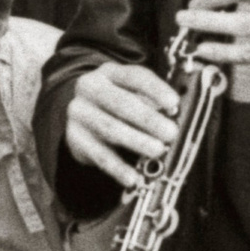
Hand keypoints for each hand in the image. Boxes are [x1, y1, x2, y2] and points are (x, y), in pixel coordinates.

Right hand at [64, 61, 182, 190]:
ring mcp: (79, 113)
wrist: (82, 115)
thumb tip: (172, 115)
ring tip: (158, 151)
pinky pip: (99, 155)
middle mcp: (90, 88)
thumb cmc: (117, 104)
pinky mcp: (75, 138)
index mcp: (109, 72)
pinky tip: (133, 178)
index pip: (134, 76)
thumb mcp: (132, 93)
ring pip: (110, 129)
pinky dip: (118, 168)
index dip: (155, 90)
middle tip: (170, 133)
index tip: (174, 104)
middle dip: (148, 119)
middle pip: (121, 103)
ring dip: (136, 141)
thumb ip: (151, 101)